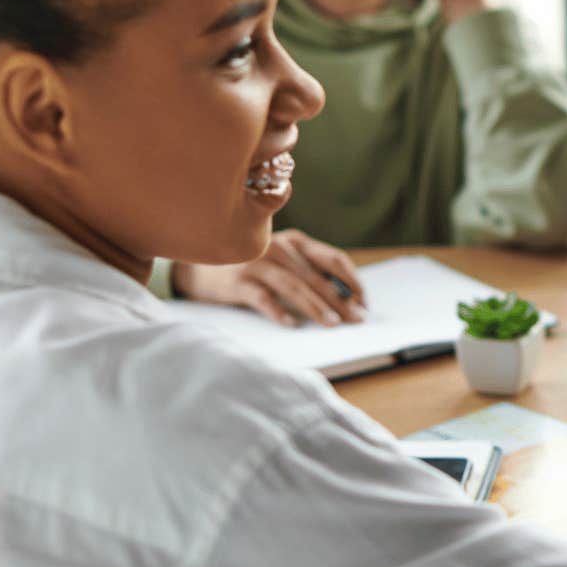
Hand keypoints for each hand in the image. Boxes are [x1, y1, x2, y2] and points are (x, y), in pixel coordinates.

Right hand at [175, 229, 366, 326]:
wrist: (202, 264)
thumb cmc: (255, 266)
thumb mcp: (285, 260)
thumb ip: (312, 272)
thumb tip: (349, 299)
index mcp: (297, 241)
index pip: (334, 259)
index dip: (352, 281)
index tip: (364, 303)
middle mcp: (278, 247)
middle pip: (316, 276)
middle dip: (340, 299)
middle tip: (356, 319)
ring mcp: (257, 263)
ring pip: (293, 286)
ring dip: (315, 306)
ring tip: (332, 323)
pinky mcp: (237, 282)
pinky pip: (262, 298)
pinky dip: (278, 311)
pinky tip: (292, 325)